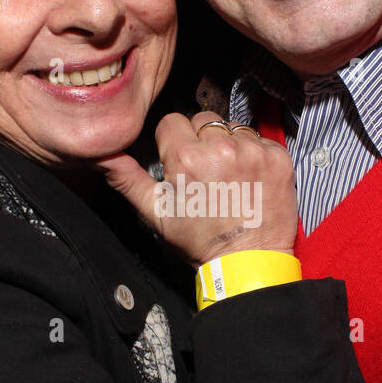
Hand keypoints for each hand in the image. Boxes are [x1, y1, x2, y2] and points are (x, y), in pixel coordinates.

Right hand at [96, 113, 297, 267]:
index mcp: (185, 157)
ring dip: (230, 146)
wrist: (248, 262)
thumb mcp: (156, 213)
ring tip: (229, 177)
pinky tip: (249, 179)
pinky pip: (261, 140)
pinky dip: (255, 155)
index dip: (174, 143)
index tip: (181, 164)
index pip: (173, 122)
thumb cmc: (201, 242)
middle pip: (203, 120)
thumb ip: (127, 178)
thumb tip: (103, 154)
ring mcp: (253, 150)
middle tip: (207, 173)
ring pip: (232, 127)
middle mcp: (220, 147)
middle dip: (201, 141)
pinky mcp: (278, 157)